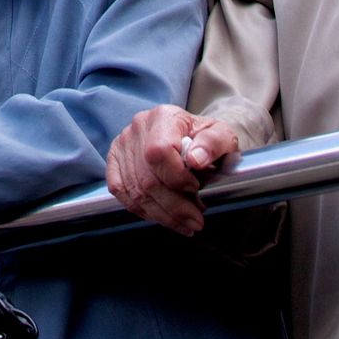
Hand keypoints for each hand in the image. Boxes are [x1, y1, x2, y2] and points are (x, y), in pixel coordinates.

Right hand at [105, 106, 242, 236]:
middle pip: (147, 178)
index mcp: (164, 117)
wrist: (193, 136)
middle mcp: (139, 127)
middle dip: (174, 207)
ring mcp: (123, 144)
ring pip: (135, 190)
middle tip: (196, 220)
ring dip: (162, 214)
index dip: (177, 177)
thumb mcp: (223, 135)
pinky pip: (120, 192)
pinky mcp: (115, 159)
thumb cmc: (206, 139)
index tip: (195, 188)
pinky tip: (161, 215)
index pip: (159, 151)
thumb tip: (196, 160)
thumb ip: (214, 143)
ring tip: (184, 222)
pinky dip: (141, 209)